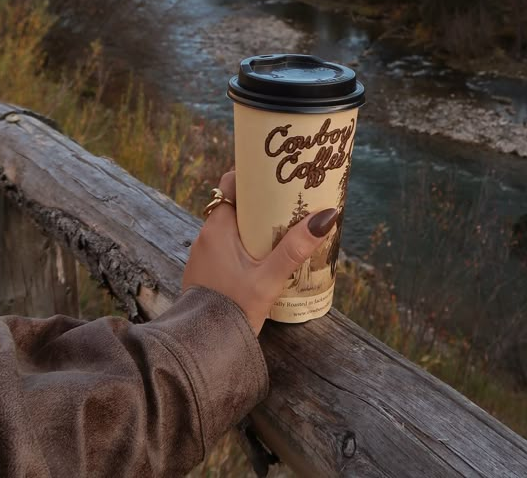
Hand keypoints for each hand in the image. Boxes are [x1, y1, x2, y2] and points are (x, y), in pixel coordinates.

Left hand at [182, 170, 338, 333]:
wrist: (200, 350)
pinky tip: (265, 259)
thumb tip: (326, 217)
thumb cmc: (232, 309)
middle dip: (261, 203)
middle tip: (291, 203)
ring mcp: (203, 256)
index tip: (277, 176)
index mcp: (217, 228)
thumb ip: (295, 249)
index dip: (252, 177)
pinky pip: (226, 248)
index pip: (231, 185)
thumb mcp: (269, 279)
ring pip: (231, 229)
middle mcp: (206, 236)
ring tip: (284, 229)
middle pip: (235, 206)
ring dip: (253, 227)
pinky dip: (244, 246)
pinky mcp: (205, 274)